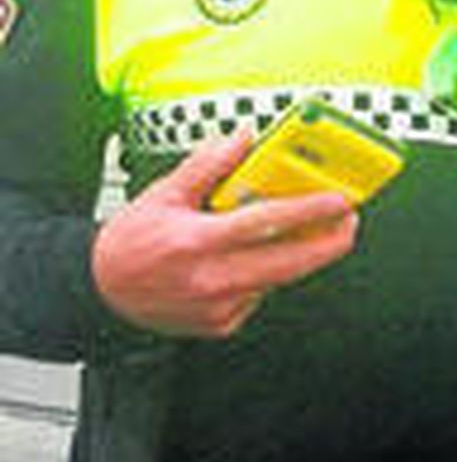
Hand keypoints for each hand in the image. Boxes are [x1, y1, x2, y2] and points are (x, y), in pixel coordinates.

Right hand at [91, 131, 358, 339]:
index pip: (266, 223)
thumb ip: (208, 164)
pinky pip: (259, 296)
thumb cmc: (130, 242)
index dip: (309, 211)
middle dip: (330, 243)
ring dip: (300, 255)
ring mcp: (219, 306)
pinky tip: (254, 260)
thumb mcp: (164, 194)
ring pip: (278, 279)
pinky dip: (265, 275)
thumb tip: (245, 137)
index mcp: (196, 241)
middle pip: (289, 263)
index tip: (341, 201)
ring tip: (312, 231)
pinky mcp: (221, 324)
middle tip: (350, 221)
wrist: (101, 290)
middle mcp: (211, 278)